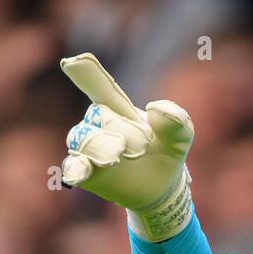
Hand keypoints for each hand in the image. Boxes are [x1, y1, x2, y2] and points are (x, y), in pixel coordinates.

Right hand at [59, 51, 193, 239]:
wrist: (163, 190)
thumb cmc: (166, 155)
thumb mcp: (180, 138)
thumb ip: (177, 121)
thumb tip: (155, 109)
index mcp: (118, 109)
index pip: (101, 87)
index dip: (88, 73)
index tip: (73, 63)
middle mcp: (98, 124)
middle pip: (99, 115)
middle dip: (122, 129)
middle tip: (143, 147)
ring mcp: (89, 148)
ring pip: (82, 138)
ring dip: (100, 145)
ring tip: (117, 156)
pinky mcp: (87, 173)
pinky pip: (72, 166)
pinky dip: (74, 168)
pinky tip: (77, 173)